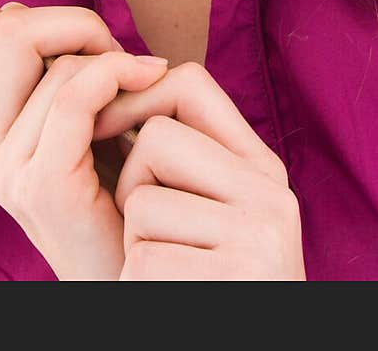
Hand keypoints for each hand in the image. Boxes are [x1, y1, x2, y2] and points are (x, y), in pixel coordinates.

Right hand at [0, 0, 168, 279]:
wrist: (147, 268)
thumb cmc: (127, 184)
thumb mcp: (86, 115)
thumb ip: (58, 69)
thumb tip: (34, 6)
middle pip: (9, 30)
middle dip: (75, 21)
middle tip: (118, 53)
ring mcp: (6, 168)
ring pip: (55, 60)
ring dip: (112, 54)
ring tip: (143, 83)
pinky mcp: (40, 183)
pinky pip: (78, 91)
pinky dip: (120, 71)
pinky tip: (151, 80)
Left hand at [92, 61, 305, 279]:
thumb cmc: (207, 282)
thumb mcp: (212, 210)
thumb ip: (182, 154)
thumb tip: (106, 80)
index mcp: (264, 169)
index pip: (189, 84)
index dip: (135, 98)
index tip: (109, 129)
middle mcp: (271, 196)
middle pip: (155, 140)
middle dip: (132, 182)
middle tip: (153, 231)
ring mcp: (258, 239)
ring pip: (142, 203)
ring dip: (134, 242)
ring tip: (168, 272)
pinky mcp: (233, 280)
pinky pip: (143, 259)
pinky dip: (137, 283)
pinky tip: (165, 297)